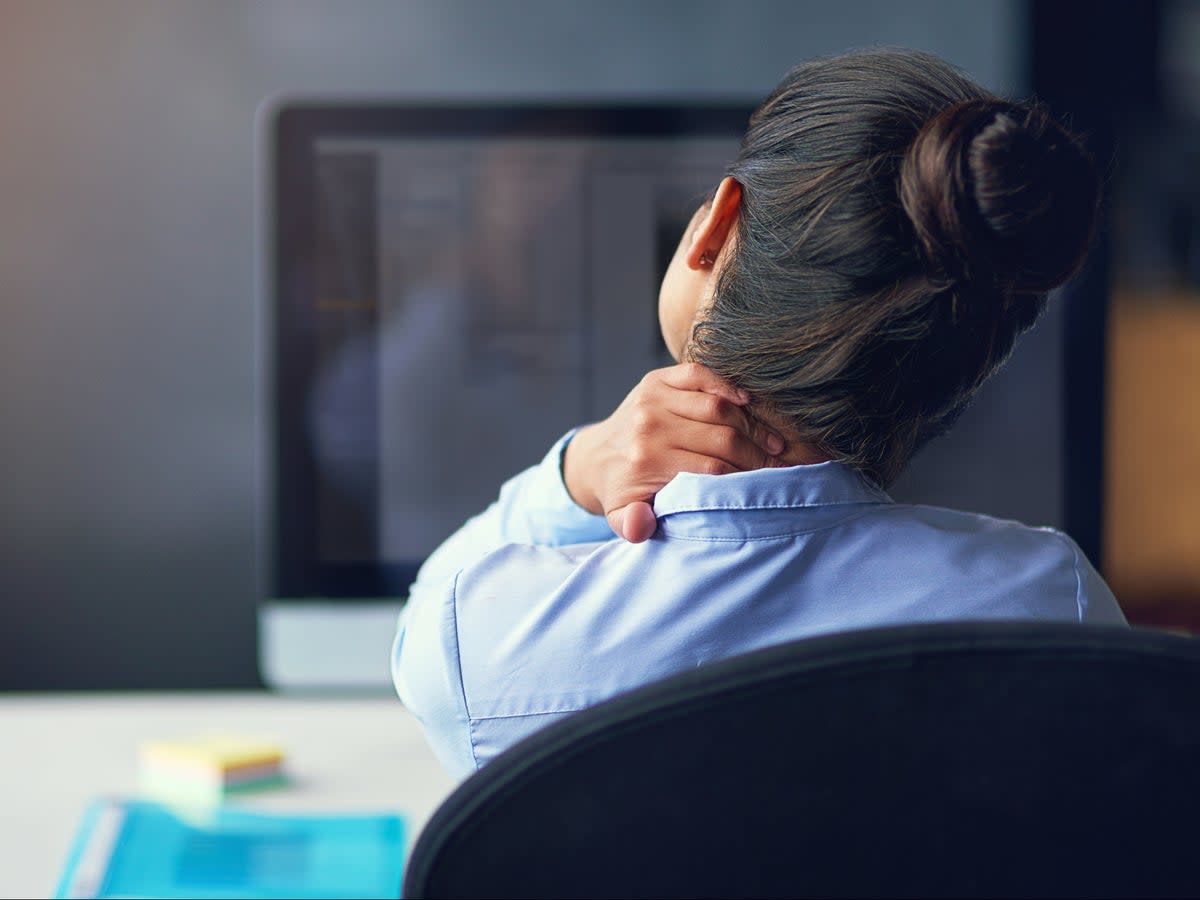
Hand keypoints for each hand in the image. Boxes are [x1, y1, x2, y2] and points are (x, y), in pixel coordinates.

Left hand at [563, 362, 783, 542]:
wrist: (596, 456)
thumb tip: (642, 525)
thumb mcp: (621, 516)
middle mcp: (650, 425)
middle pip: (721, 437)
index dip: (744, 478)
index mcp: (646, 460)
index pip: (712, 469)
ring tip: (772, 443)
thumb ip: (632, 525)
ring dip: (751, 425)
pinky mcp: (656, 379)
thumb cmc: (622, 490)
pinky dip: (727, 385)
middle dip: (755, 454)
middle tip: (778, 467)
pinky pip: (700, 374)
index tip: (767, 487)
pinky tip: (749, 402)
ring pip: (718, 407)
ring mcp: (653, 398)